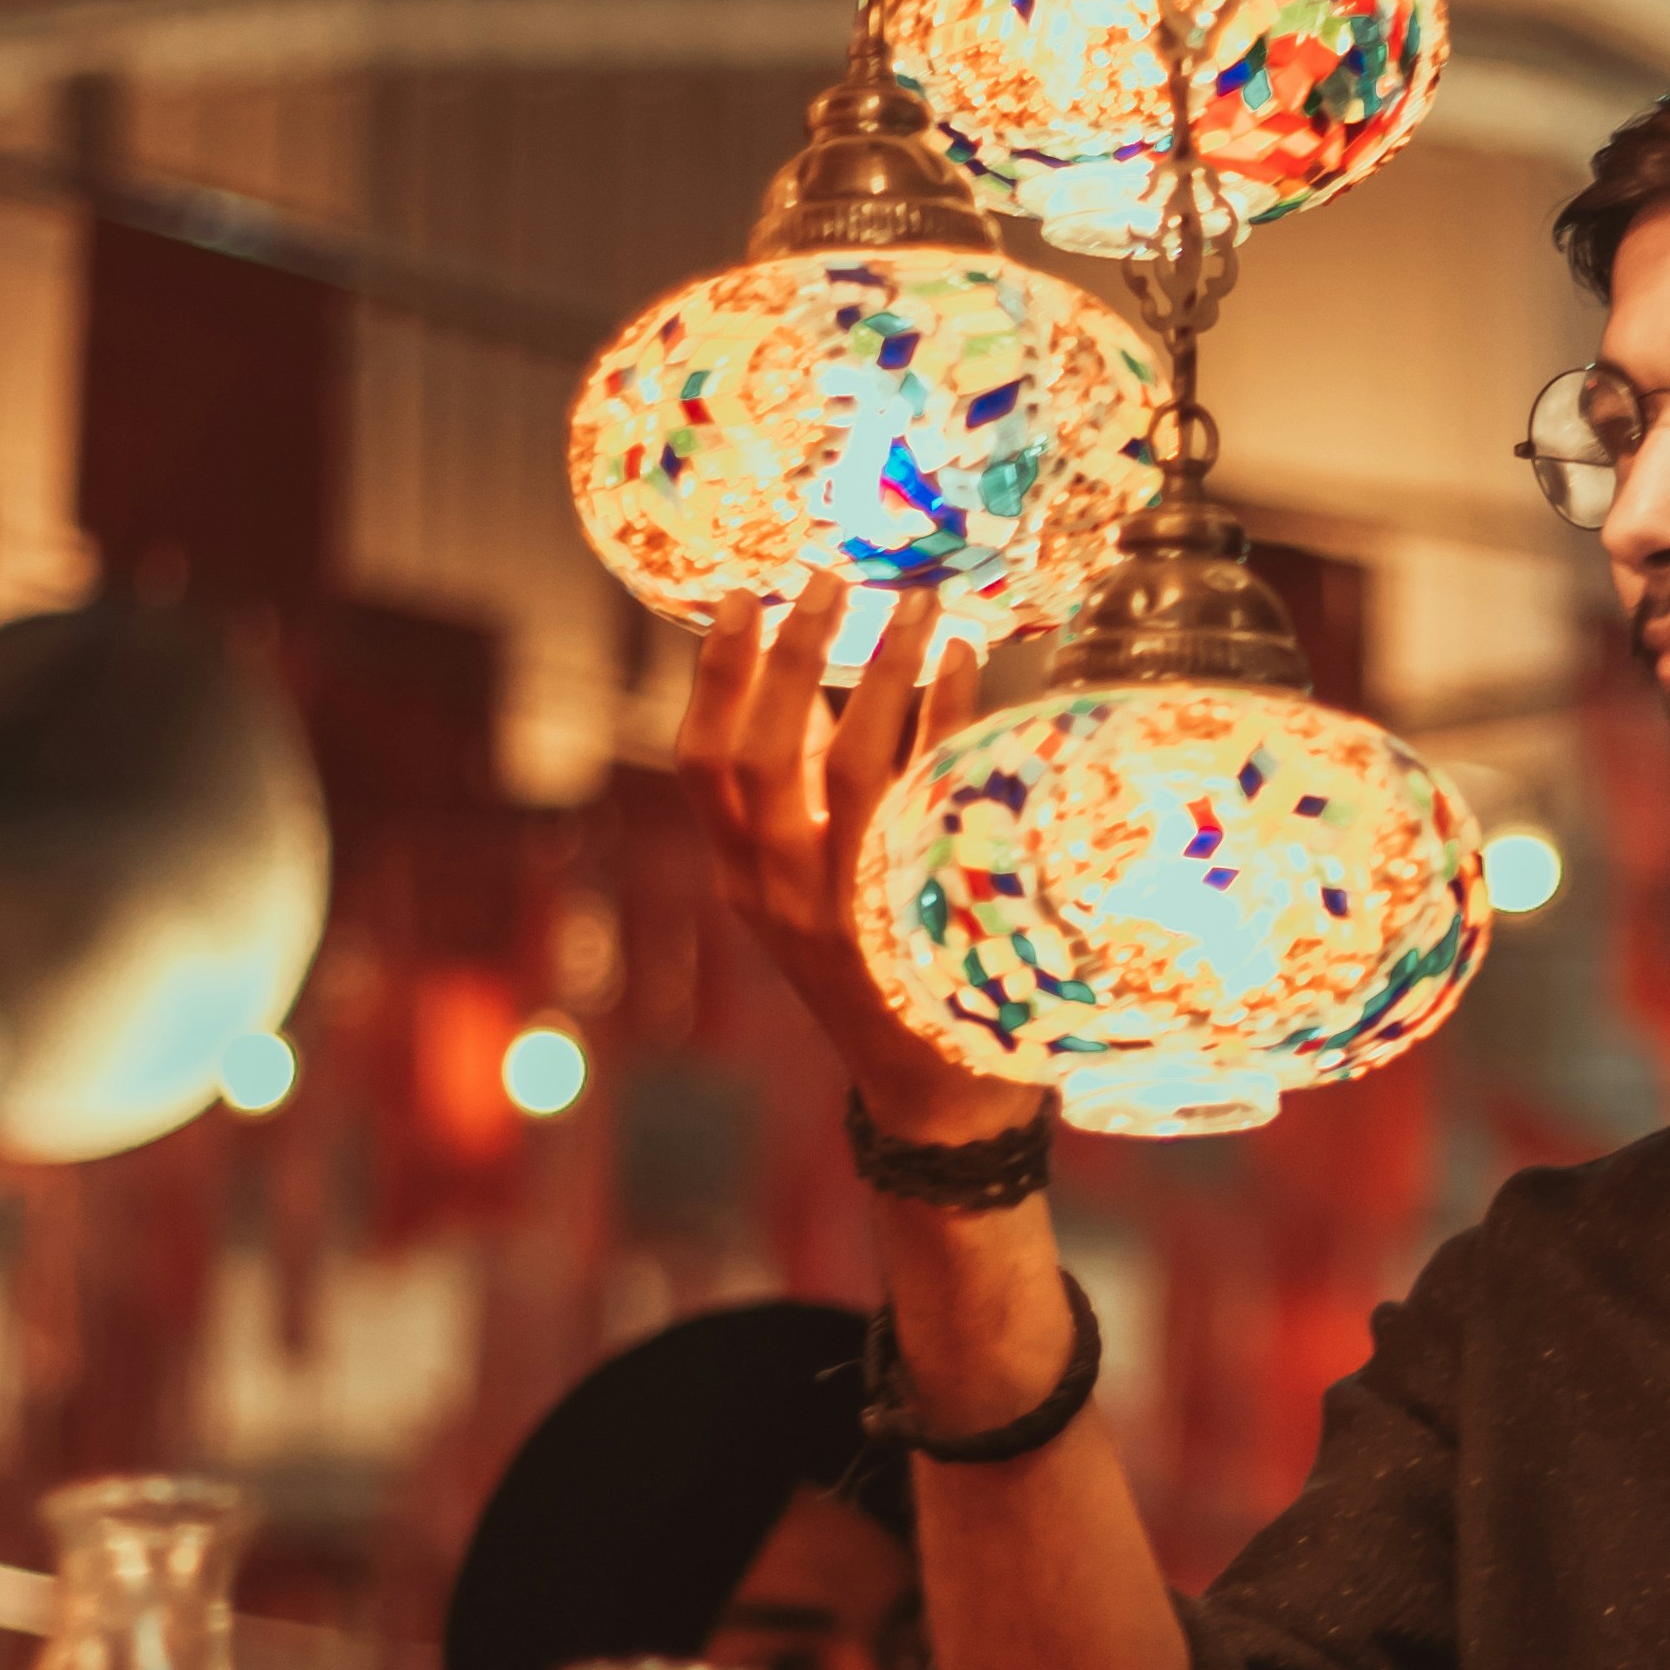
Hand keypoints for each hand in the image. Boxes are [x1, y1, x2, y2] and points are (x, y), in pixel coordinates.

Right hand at [676, 577, 991, 1136]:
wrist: (932, 1092)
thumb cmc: (875, 965)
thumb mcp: (808, 889)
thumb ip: (800, 798)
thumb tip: (804, 680)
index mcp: (745, 878)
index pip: (703, 764)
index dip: (716, 676)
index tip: (741, 597)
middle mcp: (784, 891)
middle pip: (764, 752)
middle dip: (793, 653)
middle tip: (830, 577)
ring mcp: (855, 906)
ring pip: (858, 763)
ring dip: (886, 668)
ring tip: (919, 601)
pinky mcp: (928, 911)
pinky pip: (938, 794)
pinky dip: (950, 718)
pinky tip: (966, 664)